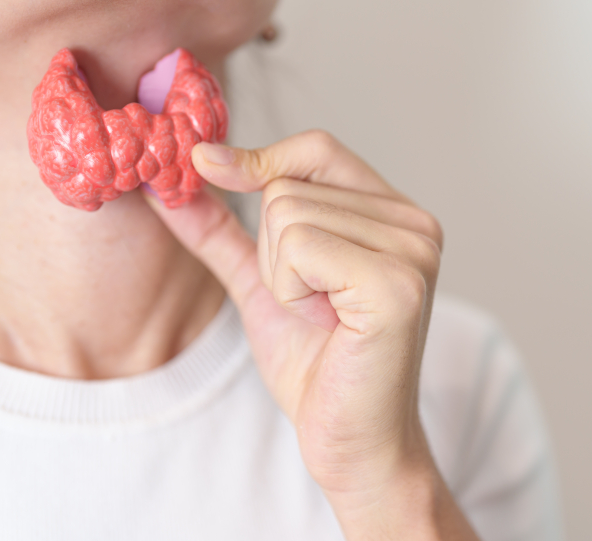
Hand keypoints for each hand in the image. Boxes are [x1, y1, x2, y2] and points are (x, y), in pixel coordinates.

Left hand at [144, 130, 478, 540]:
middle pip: (289, 186)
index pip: (318, 149)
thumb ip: (225, 232)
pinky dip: (292, 291)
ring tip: (323, 317)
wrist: (350, 442)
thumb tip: (176, 181)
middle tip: (311, 305)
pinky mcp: (396, 284)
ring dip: (282, 278)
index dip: (260, 158)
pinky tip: (328, 325)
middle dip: (273, 254)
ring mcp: (412, 252)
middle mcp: (415, 224)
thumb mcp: (262, 285)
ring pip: (288, 214)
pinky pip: (301, 247)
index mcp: (395, 216)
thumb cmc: (318, 368)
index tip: (205, 166)